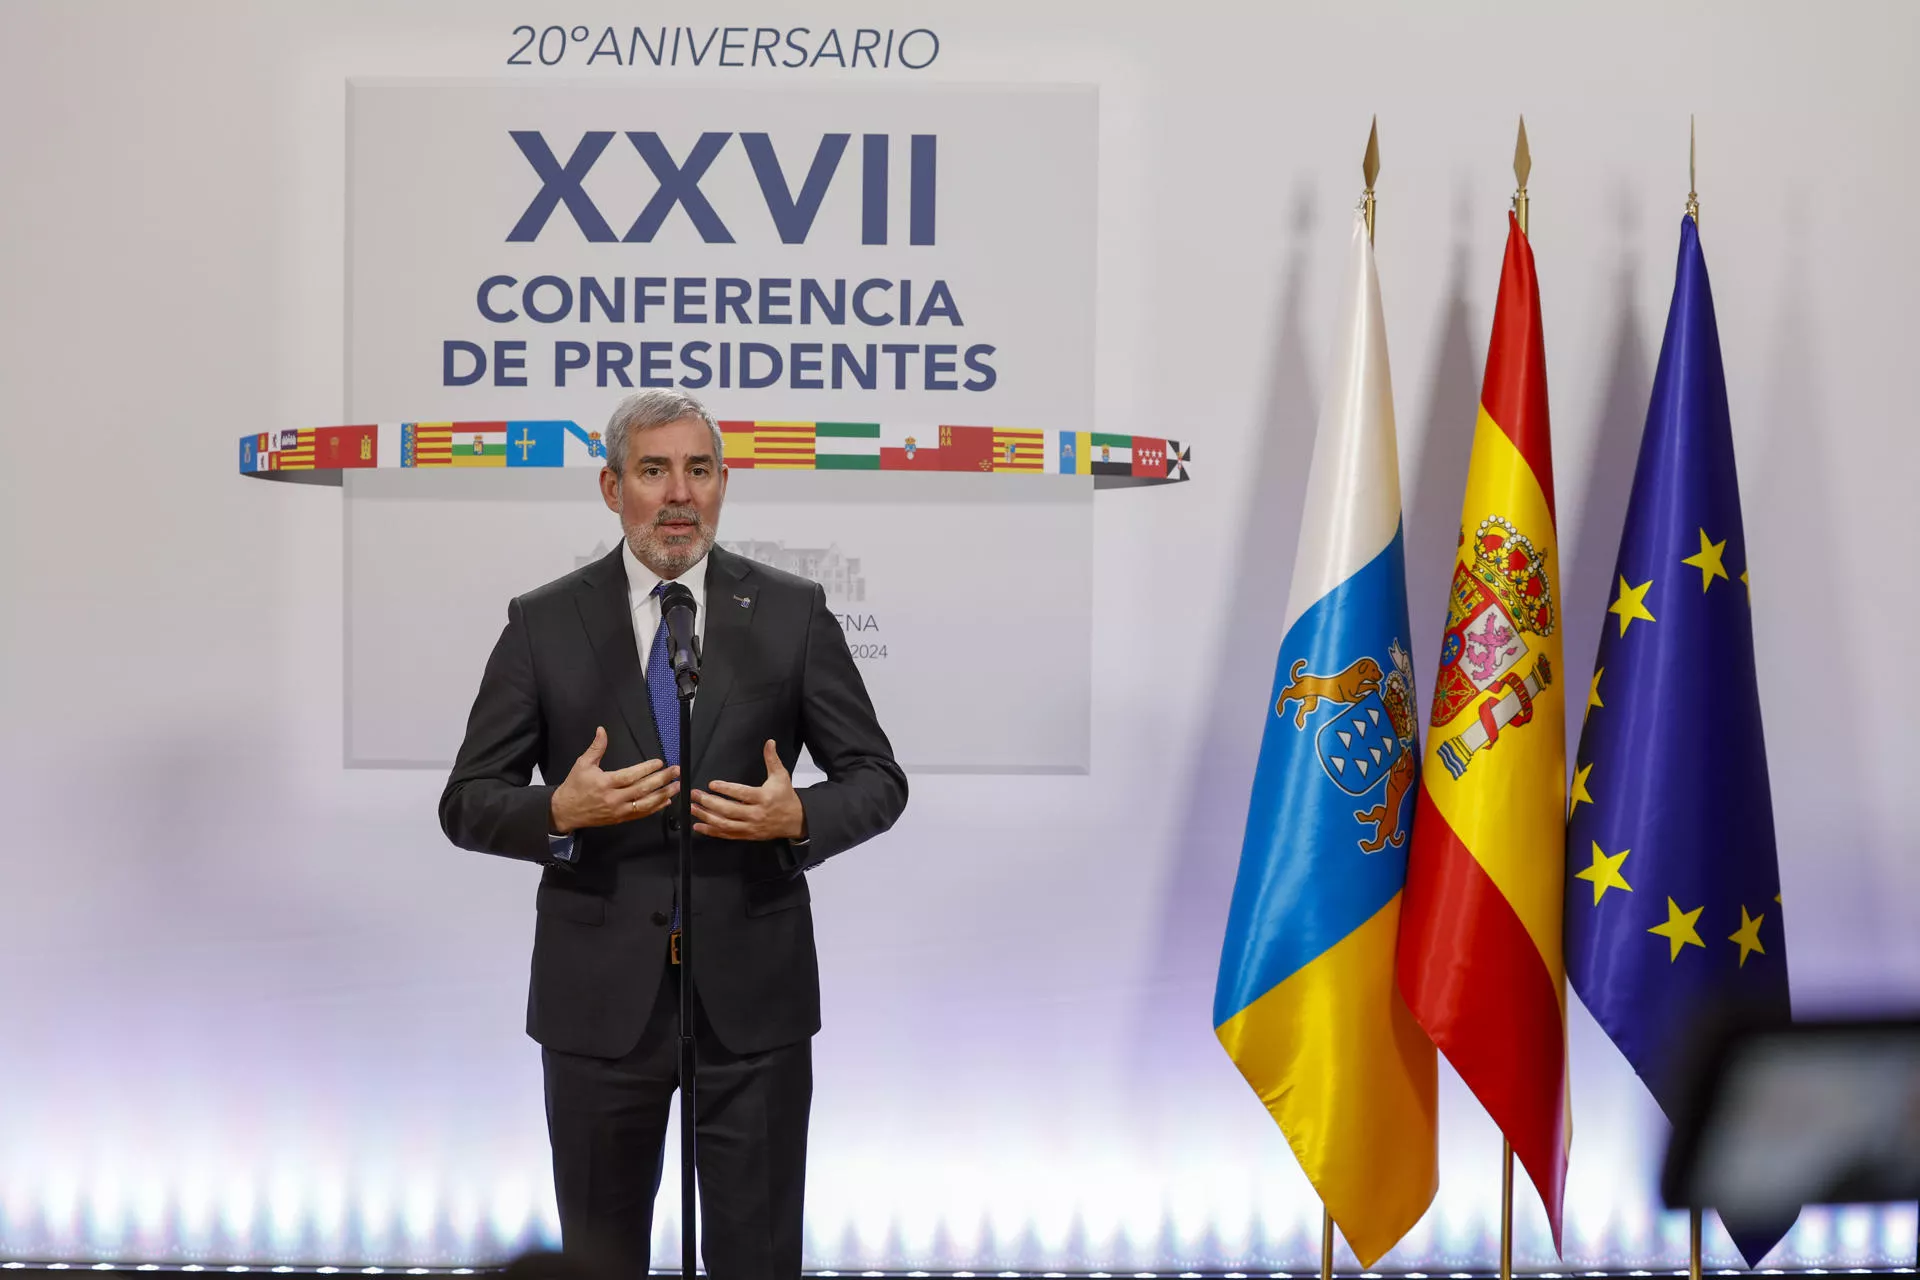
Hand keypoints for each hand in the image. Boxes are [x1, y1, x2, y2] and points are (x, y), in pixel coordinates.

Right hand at [549, 726, 679, 833]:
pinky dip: (655, 808)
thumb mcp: (583, 764)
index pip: (630, 776)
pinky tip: (665, 801)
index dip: (647, 769)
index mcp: (605, 783)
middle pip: (642, 789)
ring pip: (645, 804)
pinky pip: (641, 814)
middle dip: (662, 780)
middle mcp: (613, 798)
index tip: (660, 762)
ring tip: (677, 786)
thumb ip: (596, 747)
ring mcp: (618, 810)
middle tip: (675, 772)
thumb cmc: (575, 786)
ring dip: (663, 795)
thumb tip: (602, 730)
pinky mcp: (620, 819)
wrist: (565, 811)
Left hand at [691, 740, 806, 841]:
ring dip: (707, 817)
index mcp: (763, 798)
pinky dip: (711, 831)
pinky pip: (726, 835)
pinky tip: (699, 826)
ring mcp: (750, 826)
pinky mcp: (747, 835)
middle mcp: (756, 814)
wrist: (795, 820)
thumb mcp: (781, 776)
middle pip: (729, 810)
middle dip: (709, 803)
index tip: (712, 784)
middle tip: (696, 795)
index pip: (742, 793)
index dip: (726, 789)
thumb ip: (772, 759)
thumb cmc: (786, 797)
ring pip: (725, 824)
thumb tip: (770, 743)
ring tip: (693, 808)